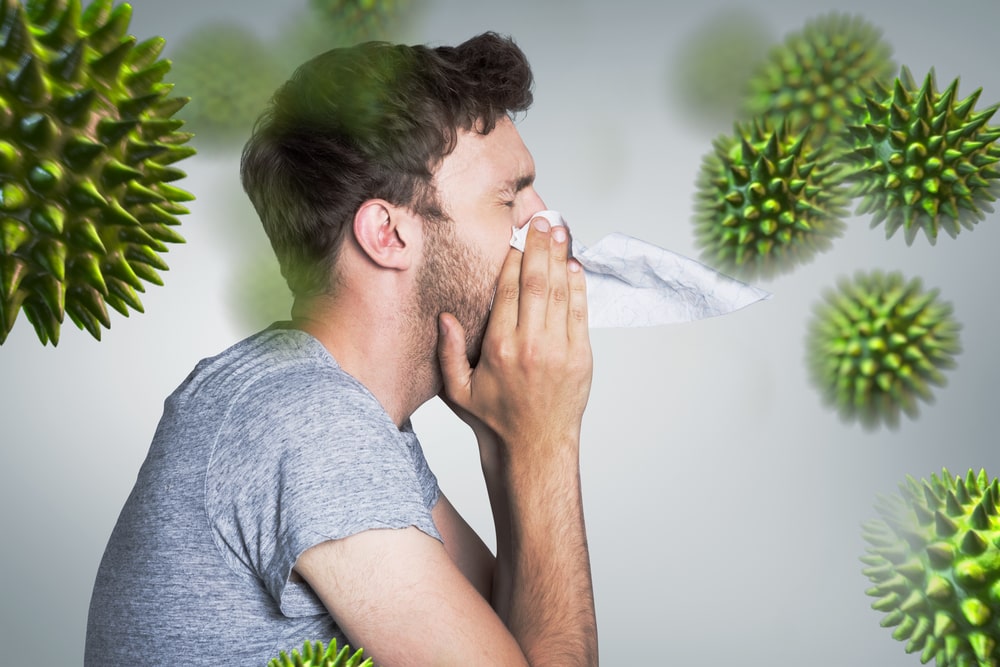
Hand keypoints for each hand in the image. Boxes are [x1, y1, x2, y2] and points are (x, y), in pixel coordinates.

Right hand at [438, 216, 591, 453]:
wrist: (535, 450)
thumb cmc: (495, 420)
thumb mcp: (457, 390)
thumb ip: (448, 352)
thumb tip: (445, 316)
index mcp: (499, 349)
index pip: (507, 291)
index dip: (512, 260)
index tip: (515, 239)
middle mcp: (531, 345)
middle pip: (537, 282)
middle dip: (540, 247)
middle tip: (543, 221)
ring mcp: (560, 350)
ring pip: (562, 292)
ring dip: (561, 259)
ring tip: (560, 231)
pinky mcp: (581, 357)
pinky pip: (580, 313)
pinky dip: (579, 286)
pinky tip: (574, 266)